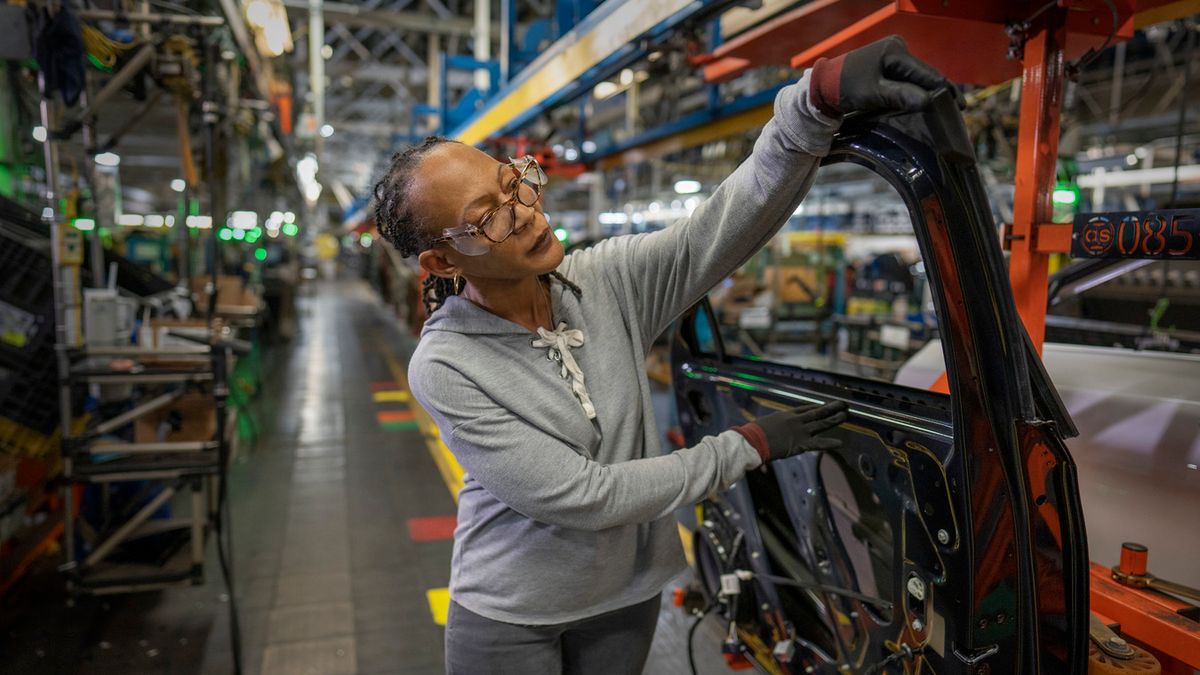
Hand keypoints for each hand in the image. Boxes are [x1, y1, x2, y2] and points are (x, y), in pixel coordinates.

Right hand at [733, 401, 847, 462]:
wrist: (753, 440)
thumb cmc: (754, 433)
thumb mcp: (765, 424)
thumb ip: (774, 426)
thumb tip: (773, 429)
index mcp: (787, 415)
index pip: (806, 408)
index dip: (817, 407)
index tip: (826, 405)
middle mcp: (796, 420)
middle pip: (817, 412)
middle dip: (831, 408)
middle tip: (843, 405)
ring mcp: (800, 431)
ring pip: (821, 423)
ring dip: (834, 419)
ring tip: (845, 415)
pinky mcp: (801, 443)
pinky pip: (819, 444)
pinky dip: (830, 443)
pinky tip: (841, 443)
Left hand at [809, 35, 949, 116]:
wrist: (824, 85)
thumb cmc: (847, 88)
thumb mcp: (874, 93)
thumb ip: (901, 95)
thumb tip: (927, 101)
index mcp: (895, 52)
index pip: (926, 72)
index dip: (943, 89)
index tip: (958, 104)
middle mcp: (897, 48)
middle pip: (924, 73)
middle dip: (939, 90)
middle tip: (959, 107)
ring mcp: (893, 55)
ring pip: (917, 76)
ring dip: (929, 90)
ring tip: (948, 106)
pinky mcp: (888, 64)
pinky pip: (908, 77)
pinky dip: (917, 88)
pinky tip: (928, 99)